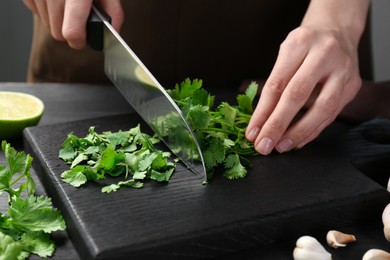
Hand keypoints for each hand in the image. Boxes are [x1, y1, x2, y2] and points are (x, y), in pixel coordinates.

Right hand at [23, 0, 123, 48]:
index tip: (85, 37)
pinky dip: (48, 10)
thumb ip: (113, 12)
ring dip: (59, 20)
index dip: (80, 40)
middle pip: (58, 33)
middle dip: (71, 30)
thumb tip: (113, 33)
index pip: (71, 31)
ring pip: (48, 24)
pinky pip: (37, 13)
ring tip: (69, 4)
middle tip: (80, 17)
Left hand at [245, 25, 361, 154]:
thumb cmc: (304, 47)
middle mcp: (324, 54)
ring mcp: (342, 70)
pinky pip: (332, 113)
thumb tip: (259, 124)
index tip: (252, 132)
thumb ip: (274, 86)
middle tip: (263, 146)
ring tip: (281, 147)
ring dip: (299, 132)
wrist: (337, 31)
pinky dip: (313, 130)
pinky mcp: (353, 85)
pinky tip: (298, 141)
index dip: (262, 112)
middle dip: (278, 125)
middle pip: (297, 95)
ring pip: (322, 108)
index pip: (277, 83)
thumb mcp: (285, 56)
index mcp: (299, 43)